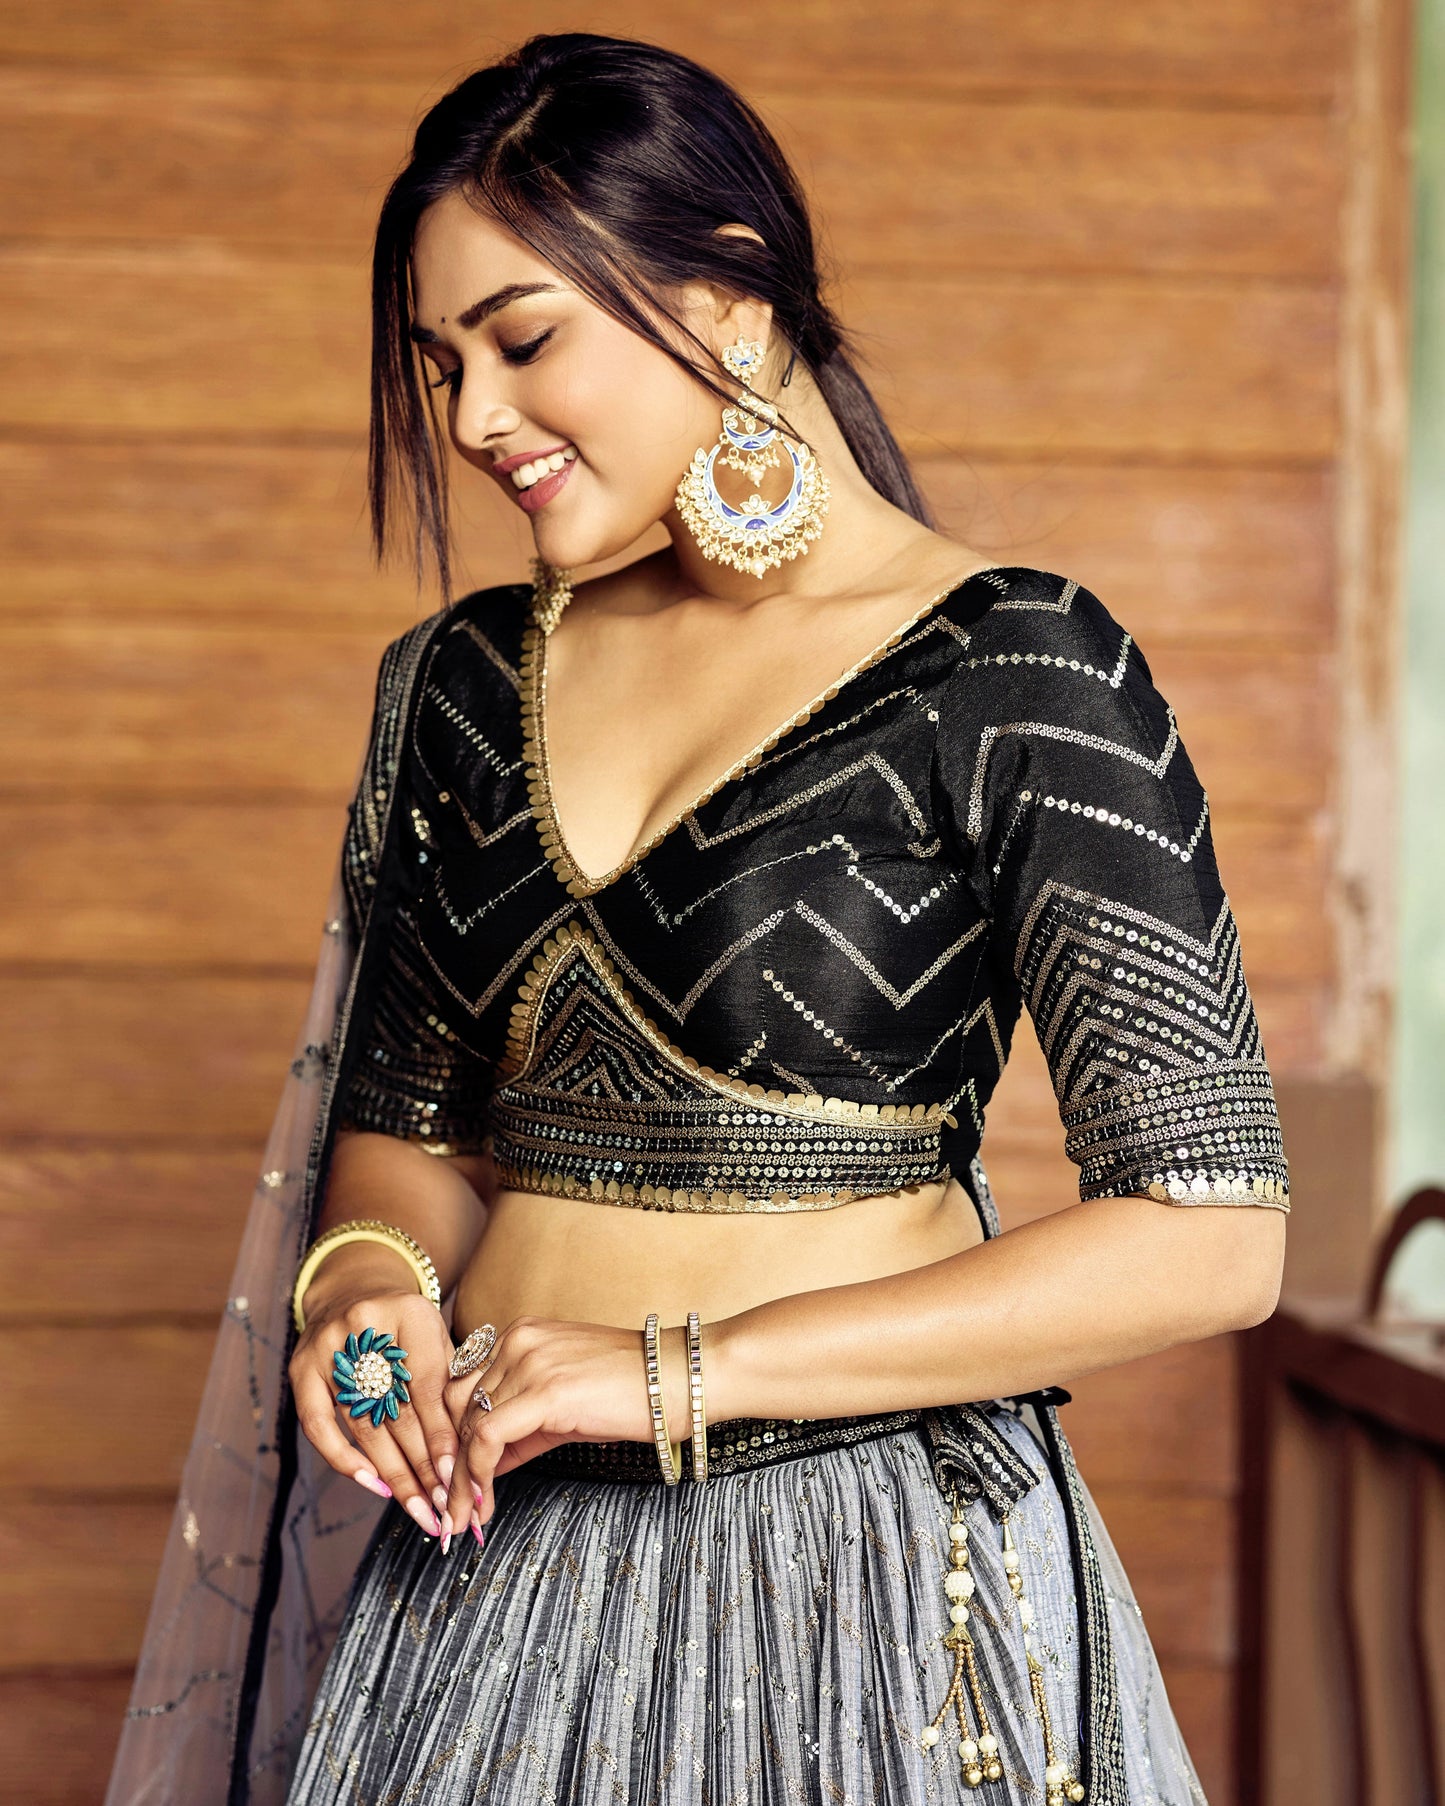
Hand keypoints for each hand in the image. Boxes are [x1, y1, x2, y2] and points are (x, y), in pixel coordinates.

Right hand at [289, 1260, 462, 1542]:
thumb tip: (463, 1450)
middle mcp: (364, 1326)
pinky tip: (374, 1486)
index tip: (457, 1473)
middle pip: (397, 1410)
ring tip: (417, 1507)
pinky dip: (346, 1460)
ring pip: (363, 1424)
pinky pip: (319, 1426)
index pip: (429, 1385)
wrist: (353, 1290)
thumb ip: (448, 1382)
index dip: (443, 1433)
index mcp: (410, 1311)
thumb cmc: (405, 1326)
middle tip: (442, 1504)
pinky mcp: (301, 1369)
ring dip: (393, 1473)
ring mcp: (328, 1348)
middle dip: (423, 1464)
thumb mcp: (436, 1338)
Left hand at [441, 1315, 687, 1532]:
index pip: (463, 1389)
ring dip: (460, 1477)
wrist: (678, 1379)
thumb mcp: (563, 1404)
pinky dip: (478, 1475)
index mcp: (520, 1335)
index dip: (453, 1439)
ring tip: (465, 1516)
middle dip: (450, 1461)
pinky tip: (484, 1503)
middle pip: (456, 1407)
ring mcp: (530, 1362)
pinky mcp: (545, 1391)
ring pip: (468, 1426)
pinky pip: (489, 1438)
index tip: (454, 1482)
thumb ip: (520, 1428)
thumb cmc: (631, 1391)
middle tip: (454, 1508)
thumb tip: (485, 1467)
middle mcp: (518, 1341)